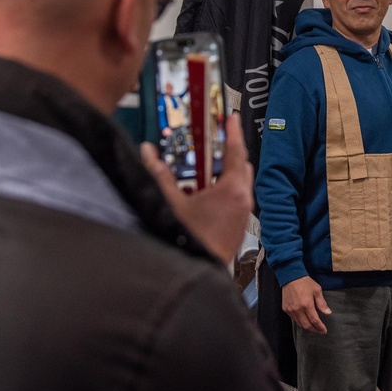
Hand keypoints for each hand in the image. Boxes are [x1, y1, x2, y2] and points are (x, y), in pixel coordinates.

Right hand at [142, 113, 253, 264]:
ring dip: (226, 171)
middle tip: (216, 139)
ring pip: (239, 183)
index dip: (233, 132)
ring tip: (207, 166)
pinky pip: (235, 197)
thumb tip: (148, 153)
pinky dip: (224, 188)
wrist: (200, 272)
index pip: (236, 151)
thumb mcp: (171, 203)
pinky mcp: (238, 224)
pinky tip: (205, 192)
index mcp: (232, 190)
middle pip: (241, 166)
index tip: (231, 117)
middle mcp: (243, 200)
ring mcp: (243, 213)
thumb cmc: (191, 240)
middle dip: (229, 151)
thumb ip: (160, 175)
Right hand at [282, 276, 330, 334]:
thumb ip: (322, 303)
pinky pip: (293, 319)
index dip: (320, 327)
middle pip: (306, 325)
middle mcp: (298, 309)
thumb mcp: (317, 290)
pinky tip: (304, 320)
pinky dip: (300, 322)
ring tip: (313, 328)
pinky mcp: (286, 309)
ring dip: (307, 327)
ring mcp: (290, 310)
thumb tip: (328, 313)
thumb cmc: (305, 282)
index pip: (314, 321)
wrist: (290, 276)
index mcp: (307, 305)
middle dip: (314, 330)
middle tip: (319, 331)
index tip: (324, 331)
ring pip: (299, 324)